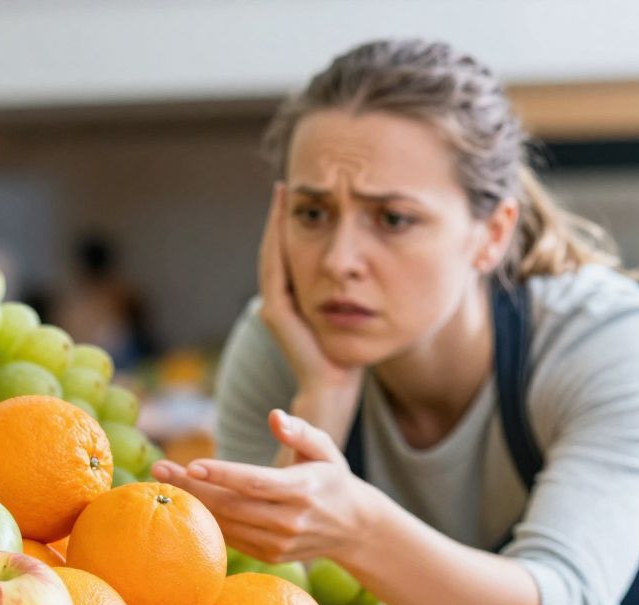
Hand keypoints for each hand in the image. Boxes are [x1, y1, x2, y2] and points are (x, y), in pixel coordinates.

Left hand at [151, 410, 385, 564]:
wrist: (355, 529)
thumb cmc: (332, 479)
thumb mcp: (325, 449)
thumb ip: (301, 432)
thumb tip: (274, 416)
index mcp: (303, 490)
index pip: (255, 483)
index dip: (222, 475)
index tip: (191, 465)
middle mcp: (290, 520)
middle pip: (232, 505)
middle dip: (192, 487)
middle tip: (159, 468)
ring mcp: (279, 543)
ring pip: (227, 524)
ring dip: (192, 504)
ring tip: (163, 483)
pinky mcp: (271, 556)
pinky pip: (231, 538)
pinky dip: (206, 521)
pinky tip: (186, 503)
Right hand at [259, 183, 360, 393]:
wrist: (335, 386)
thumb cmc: (347, 355)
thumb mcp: (351, 314)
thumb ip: (349, 292)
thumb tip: (366, 268)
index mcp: (294, 299)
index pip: (290, 253)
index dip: (293, 225)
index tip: (304, 195)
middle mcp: (279, 300)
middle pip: (277, 248)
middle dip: (281, 216)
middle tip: (286, 184)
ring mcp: (275, 305)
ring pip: (272, 253)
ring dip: (276, 222)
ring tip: (283, 193)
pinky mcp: (276, 311)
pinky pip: (274, 267)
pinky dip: (276, 240)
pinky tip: (285, 218)